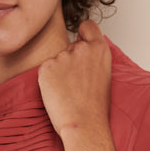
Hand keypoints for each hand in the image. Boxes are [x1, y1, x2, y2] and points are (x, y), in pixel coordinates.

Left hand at [37, 20, 111, 139]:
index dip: (83, 34)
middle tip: (74, 83)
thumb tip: (82, 57)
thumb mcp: (104, 76)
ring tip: (67, 92)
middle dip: (70, 61)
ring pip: (57, 60)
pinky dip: (48, 80)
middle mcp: (81, 48)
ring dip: (58, 72)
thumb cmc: (95, 107)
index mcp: (100, 49)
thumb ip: (93, 60)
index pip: (88, 27)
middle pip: (71, 46)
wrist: (84, 124)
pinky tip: (57, 93)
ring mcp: (62, 56)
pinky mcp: (46, 67)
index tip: (81, 41)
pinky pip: (45, 70)